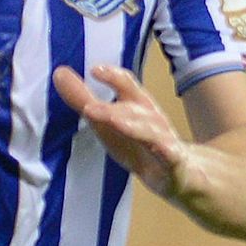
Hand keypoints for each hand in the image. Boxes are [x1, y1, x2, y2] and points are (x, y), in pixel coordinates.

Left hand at [53, 65, 188, 197]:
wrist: (186, 176)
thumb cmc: (140, 143)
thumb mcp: (111, 120)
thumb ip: (84, 98)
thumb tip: (59, 72)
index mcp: (138, 109)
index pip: (128, 88)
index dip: (113, 78)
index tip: (94, 70)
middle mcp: (153, 122)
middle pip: (135, 112)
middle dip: (112, 110)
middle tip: (88, 108)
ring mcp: (166, 144)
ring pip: (152, 134)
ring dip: (134, 128)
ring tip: (115, 124)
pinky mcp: (176, 167)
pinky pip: (172, 159)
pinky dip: (168, 152)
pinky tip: (165, 149)